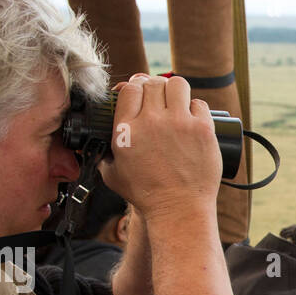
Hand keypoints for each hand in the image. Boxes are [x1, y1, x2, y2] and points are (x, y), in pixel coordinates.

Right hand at [97, 73, 221, 222]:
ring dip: (176, 90)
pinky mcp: (202, 130)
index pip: (131, 88)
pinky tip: (193, 119)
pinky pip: (199, 103)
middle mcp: (152, 122)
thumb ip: (101, 155)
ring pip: (177, 84)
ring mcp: (179, 124)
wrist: (179, 211)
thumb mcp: (113, 175)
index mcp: (127, 129)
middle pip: (153, 83)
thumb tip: (93, 143)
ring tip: (177, 103)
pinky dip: (196, 108)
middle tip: (160, 100)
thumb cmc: (147, 196)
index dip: (136, 87)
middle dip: (156, 89)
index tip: (141, 94)